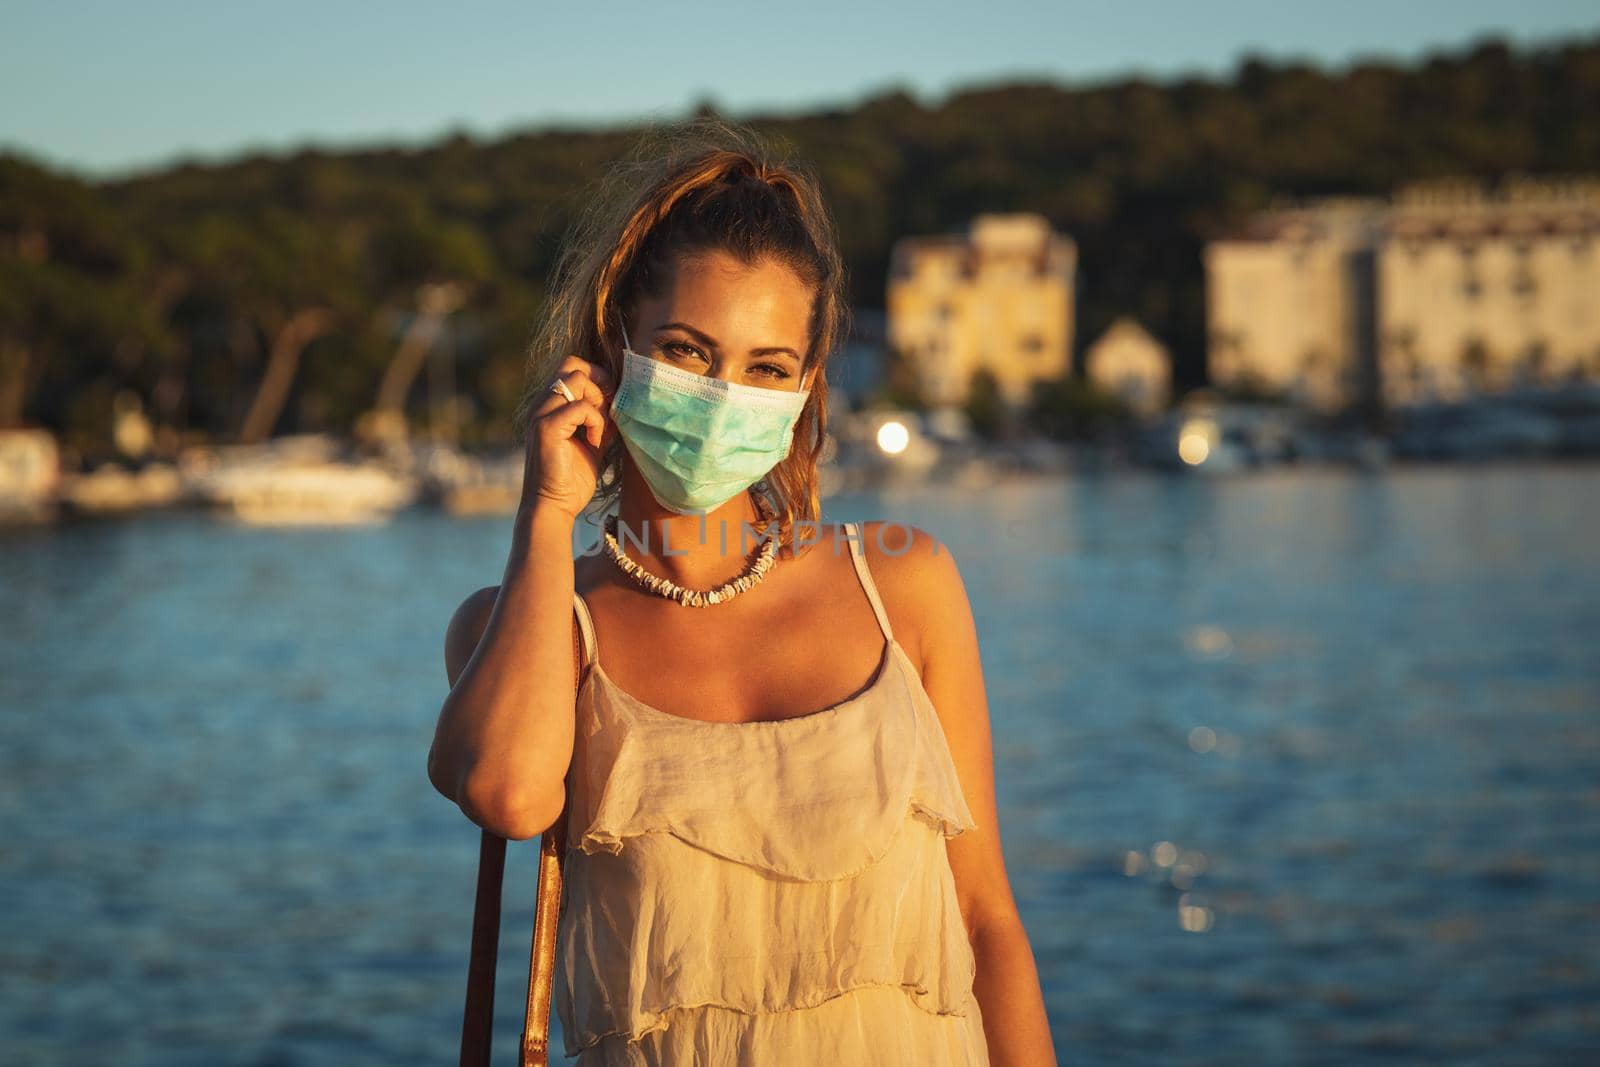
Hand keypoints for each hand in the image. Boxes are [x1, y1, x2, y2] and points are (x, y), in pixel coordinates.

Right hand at [519, 354, 616, 521]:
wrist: (552, 507)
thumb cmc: (571, 480)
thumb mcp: (593, 442)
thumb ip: (601, 419)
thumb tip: (621, 401)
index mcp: (548, 406)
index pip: (572, 367)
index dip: (597, 376)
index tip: (611, 402)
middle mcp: (540, 405)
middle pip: (573, 365)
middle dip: (600, 380)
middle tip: (610, 408)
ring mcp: (540, 414)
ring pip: (576, 379)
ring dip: (598, 401)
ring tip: (602, 429)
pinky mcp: (546, 428)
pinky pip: (579, 407)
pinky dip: (595, 421)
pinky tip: (595, 443)